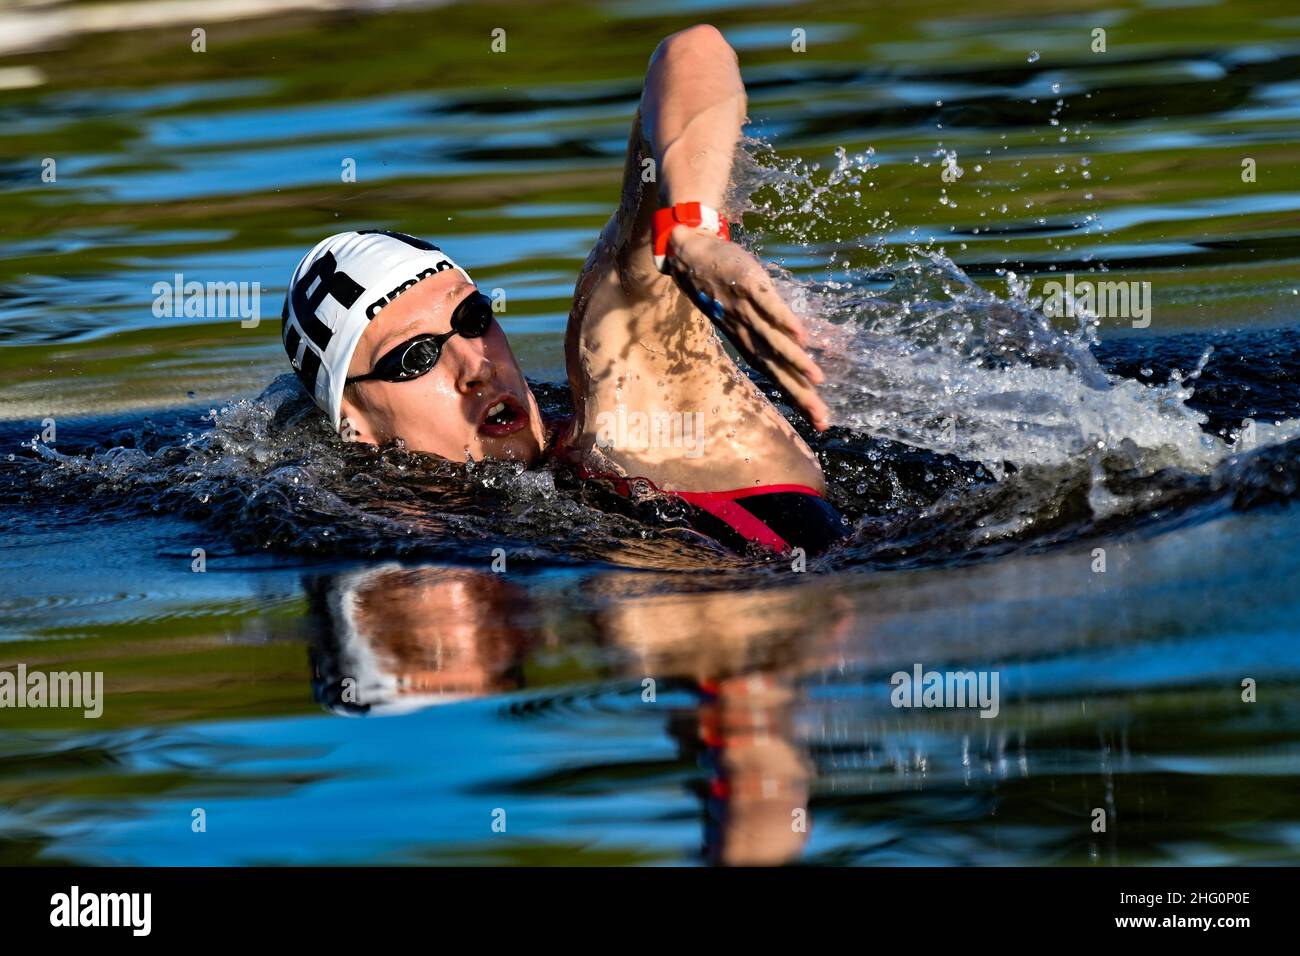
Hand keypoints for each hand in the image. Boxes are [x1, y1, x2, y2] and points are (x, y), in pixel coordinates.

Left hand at [665, 226, 829, 430]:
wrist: (689, 257)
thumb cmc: (719, 288)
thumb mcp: (741, 317)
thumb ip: (768, 333)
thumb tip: (799, 347)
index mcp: (748, 343)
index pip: (778, 378)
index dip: (800, 400)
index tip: (821, 423)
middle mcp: (747, 334)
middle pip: (778, 370)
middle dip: (801, 395)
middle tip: (822, 419)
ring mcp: (747, 310)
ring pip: (774, 341)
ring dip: (795, 361)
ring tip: (818, 379)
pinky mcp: (749, 285)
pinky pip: (768, 306)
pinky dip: (783, 321)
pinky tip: (801, 335)